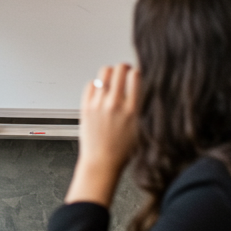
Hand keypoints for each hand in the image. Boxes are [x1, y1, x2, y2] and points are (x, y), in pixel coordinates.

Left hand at [65, 63, 139, 206]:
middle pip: (119, 70)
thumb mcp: (141, 130)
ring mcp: (98, 104)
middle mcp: (114, 104)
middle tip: (125, 70)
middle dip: (124, 67)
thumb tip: (145, 90)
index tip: (137, 72)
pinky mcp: (85, 107)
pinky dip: (96, 83)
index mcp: (132, 110)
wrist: (101, 163)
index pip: (135, 76)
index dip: (137, 71)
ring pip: (103, 73)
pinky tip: (100, 89)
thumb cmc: (122, 151)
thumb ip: (142, 109)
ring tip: (112, 77)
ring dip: (110, 72)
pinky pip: (90, 84)